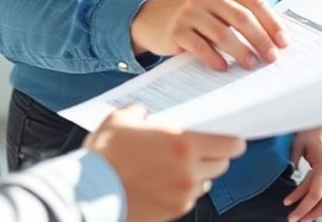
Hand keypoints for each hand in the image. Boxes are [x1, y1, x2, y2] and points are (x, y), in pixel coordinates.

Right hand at [83, 105, 245, 221]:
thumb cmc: (104, 154)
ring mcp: (183, 194)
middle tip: (203, 148)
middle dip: (216, 155)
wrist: (87, 194)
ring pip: (207, 182)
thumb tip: (144, 112)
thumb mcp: (121, 119)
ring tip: (180, 165)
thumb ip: (140, 110)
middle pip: (223, 163)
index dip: (234, 139)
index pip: (231, 144)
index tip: (230, 136)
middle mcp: (190, 171)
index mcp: (184, 143)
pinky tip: (167, 181)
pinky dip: (185, 189)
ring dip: (200, 173)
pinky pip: (190, 198)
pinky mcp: (174, 211)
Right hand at [131, 0, 287, 70]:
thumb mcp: (216, 7)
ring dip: (240, 51)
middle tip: (272, 57)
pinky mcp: (176, 29)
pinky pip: (200, 46)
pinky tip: (223, 68)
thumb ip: (239, 15)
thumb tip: (273, 41)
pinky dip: (214, 58)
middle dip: (260, 39)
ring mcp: (190, 11)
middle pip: (241, 17)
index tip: (284, 42)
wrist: (150, 16)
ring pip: (222, 33)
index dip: (272, 23)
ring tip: (251, 65)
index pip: (254, 2)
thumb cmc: (194, 15)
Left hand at [282, 125, 321, 221]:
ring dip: (319, 213)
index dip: (302, 206)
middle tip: (296, 219)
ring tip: (304, 218)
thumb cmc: (314, 132)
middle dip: (310, 214)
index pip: (315, 194)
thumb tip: (289, 180)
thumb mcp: (298, 145)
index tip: (291, 212)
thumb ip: (293, 164)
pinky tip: (315, 209)